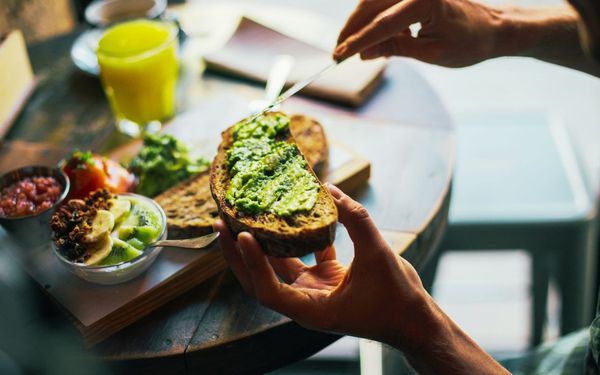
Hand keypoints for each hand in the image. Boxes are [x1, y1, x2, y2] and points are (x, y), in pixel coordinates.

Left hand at [214, 184, 438, 351]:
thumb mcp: (378, 255)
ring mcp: (312, 289)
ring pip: (276, 266)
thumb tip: (332, 190)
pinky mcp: (323, 278)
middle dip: (238, 253)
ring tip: (242, 215)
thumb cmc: (397, 300)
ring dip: (260, 243)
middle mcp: (305, 301)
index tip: (243, 235)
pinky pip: (301, 255)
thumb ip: (356, 221)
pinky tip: (288, 213)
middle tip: (222, 222)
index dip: (251, 263)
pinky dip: (294, 237)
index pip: (268, 289)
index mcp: (311, 309)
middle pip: (259, 278)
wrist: (413, 320)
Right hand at [334, 0, 502, 66]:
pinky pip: (383, 2)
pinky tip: (375, 39)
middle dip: (352, 30)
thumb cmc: (468, 43)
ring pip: (372, 2)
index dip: (358, 42)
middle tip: (338, 53)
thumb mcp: (430, 53)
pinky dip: (374, 19)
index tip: (339, 56)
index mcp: (425, 1)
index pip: (382, 24)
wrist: (492, 28)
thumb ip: (395, 49)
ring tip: (352, 48)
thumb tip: (363, 53)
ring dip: (360, 24)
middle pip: (370, 6)